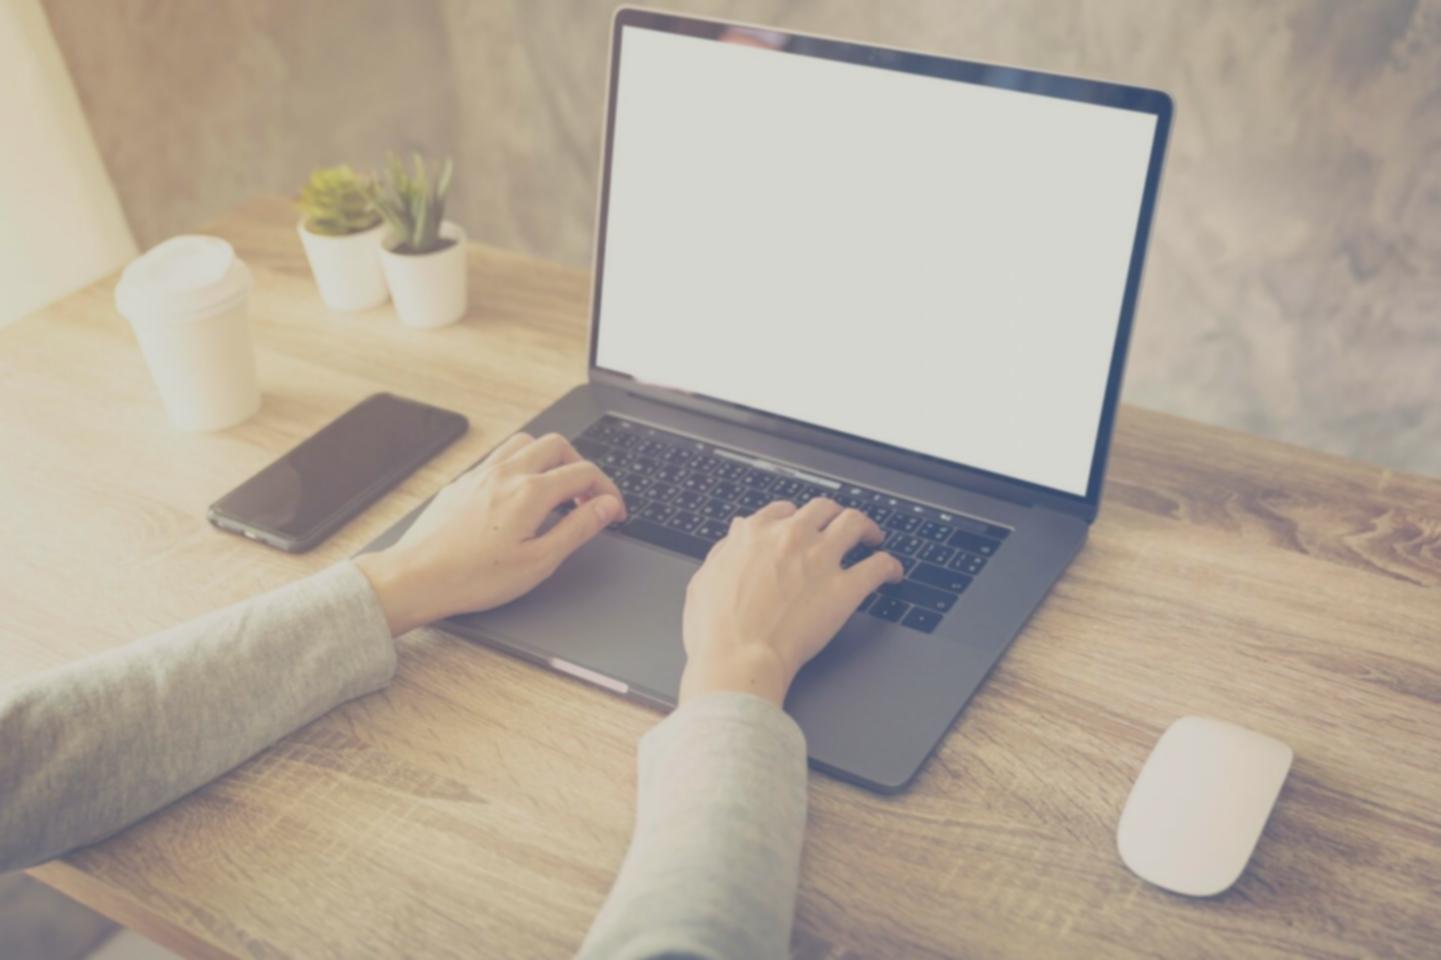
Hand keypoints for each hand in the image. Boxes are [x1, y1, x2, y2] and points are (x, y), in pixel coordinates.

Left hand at [355, 432, 625, 634]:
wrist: (416, 577)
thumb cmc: (474, 577)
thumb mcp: (539, 561)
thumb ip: (578, 528)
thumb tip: (606, 507)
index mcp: (531, 492)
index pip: (584, 473)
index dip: (608, 491)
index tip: (614, 512)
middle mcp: (507, 473)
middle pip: (558, 446)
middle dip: (581, 466)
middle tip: (588, 498)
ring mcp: (482, 474)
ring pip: (526, 442)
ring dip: (549, 458)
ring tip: (556, 489)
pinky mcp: (463, 482)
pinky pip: (499, 455)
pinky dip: (521, 464)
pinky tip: (518, 492)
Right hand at [679, 498, 903, 706]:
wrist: (738, 658)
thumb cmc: (716, 630)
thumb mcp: (704, 580)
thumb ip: (724, 551)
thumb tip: (737, 534)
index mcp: (755, 534)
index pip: (782, 510)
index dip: (794, 516)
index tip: (800, 526)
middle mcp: (791, 537)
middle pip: (822, 509)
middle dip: (832, 514)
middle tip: (838, 526)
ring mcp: (820, 560)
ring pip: (855, 523)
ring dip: (866, 527)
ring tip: (872, 536)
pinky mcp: (845, 588)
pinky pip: (878, 567)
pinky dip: (890, 566)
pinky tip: (892, 572)